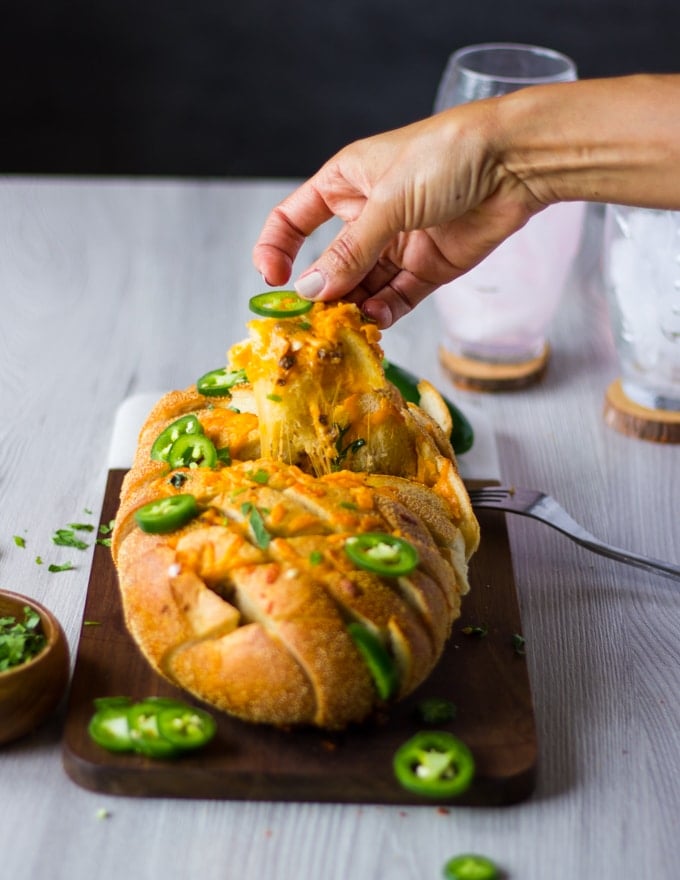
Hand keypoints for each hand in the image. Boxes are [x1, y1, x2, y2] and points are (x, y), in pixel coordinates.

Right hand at [252, 102, 543, 327]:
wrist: (515, 162)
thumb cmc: (447, 155)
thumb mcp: (387, 201)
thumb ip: (350, 250)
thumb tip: (311, 289)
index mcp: (344, 184)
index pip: (293, 219)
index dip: (277, 249)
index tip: (274, 281)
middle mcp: (366, 215)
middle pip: (328, 262)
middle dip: (320, 291)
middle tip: (314, 320)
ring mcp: (397, 244)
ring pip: (361, 286)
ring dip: (352, 307)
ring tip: (346, 326)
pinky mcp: (427, 267)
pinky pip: (395, 297)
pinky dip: (384, 312)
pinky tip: (376, 321)